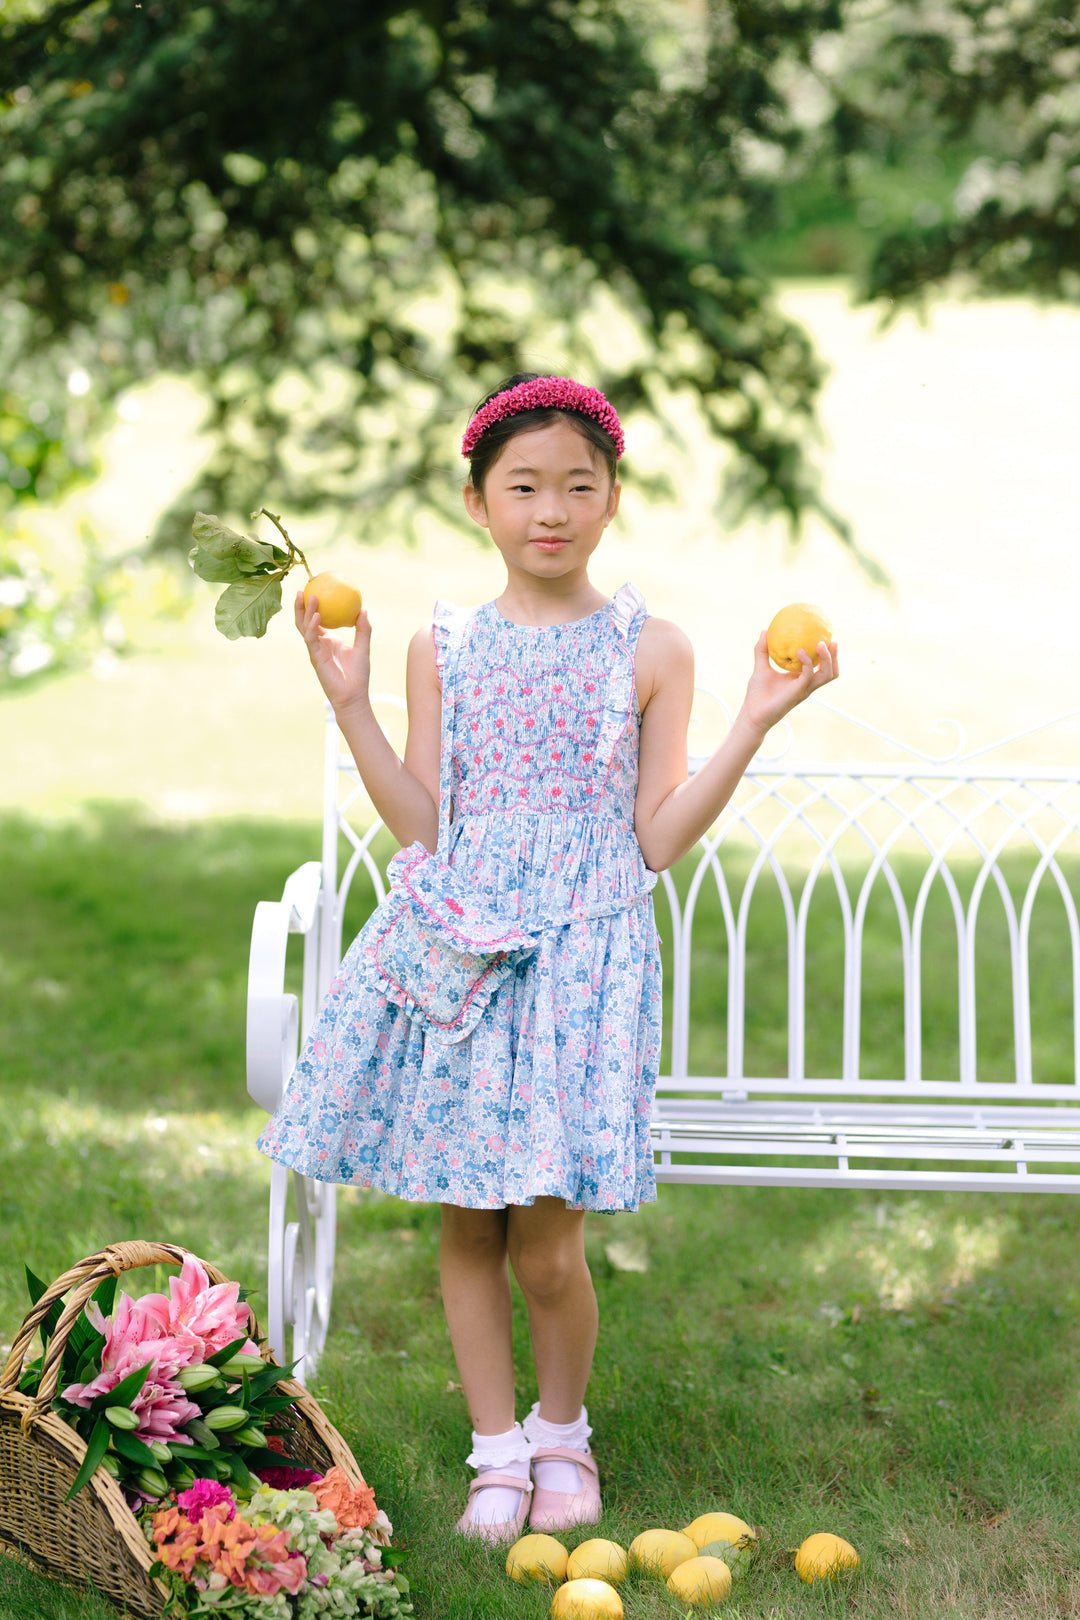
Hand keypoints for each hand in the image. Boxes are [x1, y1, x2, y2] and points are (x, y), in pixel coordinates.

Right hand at [294, 588, 370, 714]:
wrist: (354, 695)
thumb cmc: (358, 674)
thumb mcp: (363, 647)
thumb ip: (363, 629)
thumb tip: (363, 609)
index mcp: (327, 640)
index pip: (316, 620)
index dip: (313, 606)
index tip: (315, 589)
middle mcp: (318, 643)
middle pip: (304, 621)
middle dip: (301, 605)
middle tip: (303, 589)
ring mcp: (315, 650)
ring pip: (305, 627)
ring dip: (306, 611)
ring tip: (310, 596)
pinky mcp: (315, 657)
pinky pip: (311, 639)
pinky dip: (313, 626)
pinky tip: (317, 615)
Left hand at [738, 630, 838, 735]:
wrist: (752, 713)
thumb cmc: (757, 693)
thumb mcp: (760, 667)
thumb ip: (763, 650)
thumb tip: (764, 631)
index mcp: (801, 679)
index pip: (821, 666)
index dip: (828, 654)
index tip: (826, 636)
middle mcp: (806, 685)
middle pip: (831, 672)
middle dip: (835, 657)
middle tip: (832, 641)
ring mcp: (804, 689)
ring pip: (827, 675)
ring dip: (828, 659)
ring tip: (822, 644)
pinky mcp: (798, 692)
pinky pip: (808, 675)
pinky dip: (808, 662)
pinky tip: (800, 651)